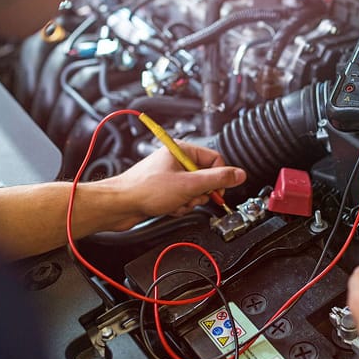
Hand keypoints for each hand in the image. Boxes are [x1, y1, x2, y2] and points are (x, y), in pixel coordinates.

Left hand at [104, 141, 246, 222]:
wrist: (119, 205)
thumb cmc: (144, 189)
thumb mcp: (189, 185)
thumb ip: (217, 179)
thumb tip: (238, 175)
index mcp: (183, 150)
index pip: (215, 160)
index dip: (219, 178)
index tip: (216, 191)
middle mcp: (177, 160)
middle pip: (206, 178)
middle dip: (200, 193)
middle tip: (190, 197)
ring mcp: (171, 175)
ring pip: (195, 191)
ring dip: (189, 201)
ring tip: (176, 203)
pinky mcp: (165, 190)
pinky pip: (183, 198)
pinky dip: (179, 206)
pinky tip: (169, 208)